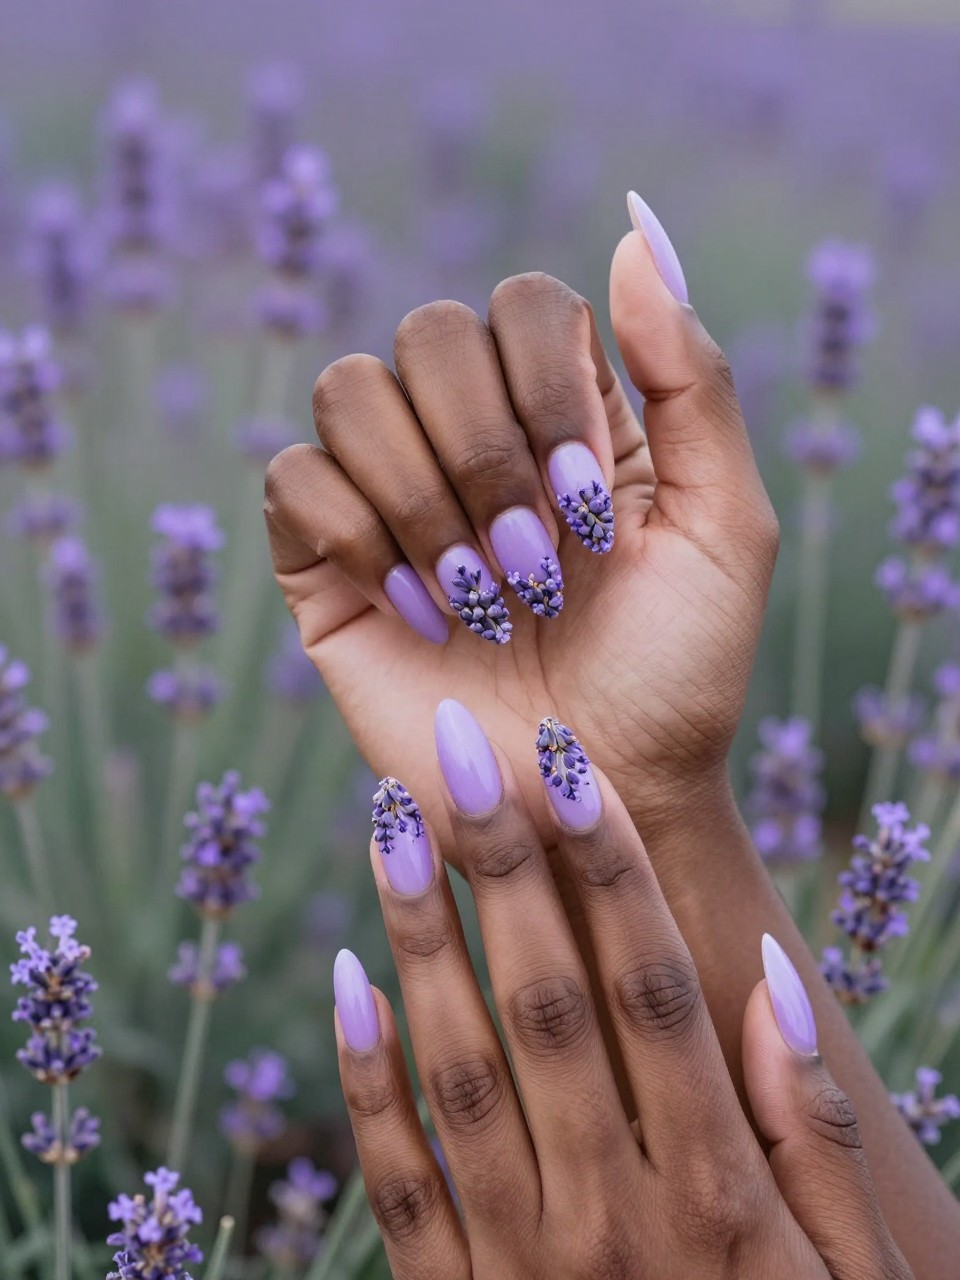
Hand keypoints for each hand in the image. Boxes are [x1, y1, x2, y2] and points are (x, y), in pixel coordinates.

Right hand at [264, 211, 778, 857]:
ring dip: (423, 500)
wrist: (597, 799)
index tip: (592, 507)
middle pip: (429, 332)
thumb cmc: (674, 676)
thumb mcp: (723, 527)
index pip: (524, 306)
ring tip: (478, 598)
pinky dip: (355, 537)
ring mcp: (390, 495)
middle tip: (537, 567)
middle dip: (487, 455)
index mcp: (567, 415)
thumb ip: (695, 381)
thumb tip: (634, 236)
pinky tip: (414, 610)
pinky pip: (293, 479)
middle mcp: (471, 437)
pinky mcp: (322, 561)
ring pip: (351, 391)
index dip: (547, 391)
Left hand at [332, 705, 911, 1278]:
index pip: (653, 989)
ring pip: (459, 1068)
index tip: (568, 763)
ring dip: (422, 936)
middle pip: (548, 1001)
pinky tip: (345, 978)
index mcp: (716, 1193)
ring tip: (390, 820)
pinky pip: (398, 1185)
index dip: (609, 869)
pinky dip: (365, 1080)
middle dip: (501, 862)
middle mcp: (611, 1213)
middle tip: (456, 744)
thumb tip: (767, 979)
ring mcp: (521, 1264)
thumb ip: (814, 1137)